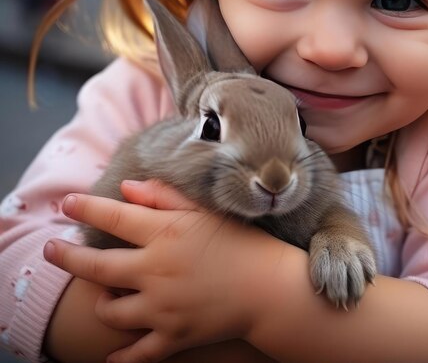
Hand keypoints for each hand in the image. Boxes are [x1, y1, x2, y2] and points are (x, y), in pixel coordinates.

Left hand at [43, 181, 281, 362]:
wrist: (271, 288)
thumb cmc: (242, 242)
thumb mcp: (205, 212)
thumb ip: (165, 197)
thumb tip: (128, 188)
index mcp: (165, 234)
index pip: (113, 216)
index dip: (85, 207)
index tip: (67, 202)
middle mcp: (155, 271)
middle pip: (96, 265)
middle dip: (66, 256)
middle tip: (50, 249)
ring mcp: (161, 308)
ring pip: (110, 310)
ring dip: (101, 301)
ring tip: (102, 294)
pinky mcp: (172, 337)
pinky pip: (135, 354)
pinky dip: (120, 357)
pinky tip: (110, 356)